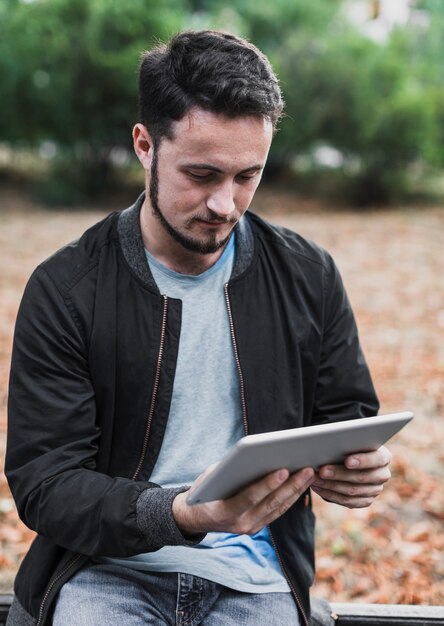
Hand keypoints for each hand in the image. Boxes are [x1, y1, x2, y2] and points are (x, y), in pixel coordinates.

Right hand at [172, 465, 314, 535]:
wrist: (195, 518)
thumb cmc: (203, 490)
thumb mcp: (212, 478)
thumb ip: (232, 471)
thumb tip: (257, 456)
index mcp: (226, 512)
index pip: (251, 497)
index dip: (268, 484)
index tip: (283, 470)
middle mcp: (241, 524)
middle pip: (271, 503)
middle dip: (291, 485)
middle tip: (308, 469)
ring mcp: (251, 528)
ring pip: (278, 508)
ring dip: (296, 491)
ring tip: (309, 474)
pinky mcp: (257, 527)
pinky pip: (277, 512)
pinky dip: (290, 498)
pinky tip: (301, 485)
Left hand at [312, 445, 391, 507]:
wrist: (346, 458)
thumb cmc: (348, 445)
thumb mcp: (349, 440)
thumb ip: (345, 442)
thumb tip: (330, 445)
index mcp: (383, 456)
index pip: (378, 459)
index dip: (363, 460)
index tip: (347, 461)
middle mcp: (382, 474)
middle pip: (362, 477)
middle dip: (339, 474)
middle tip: (321, 470)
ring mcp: (375, 490)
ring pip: (353, 491)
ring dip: (331, 485)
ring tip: (315, 479)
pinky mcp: (365, 501)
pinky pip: (348, 501)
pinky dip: (330, 494)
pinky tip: (318, 488)